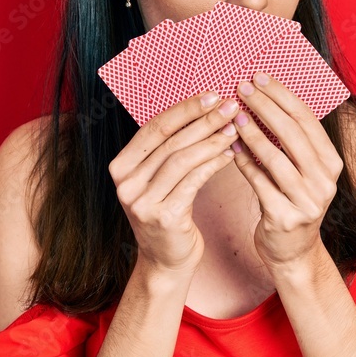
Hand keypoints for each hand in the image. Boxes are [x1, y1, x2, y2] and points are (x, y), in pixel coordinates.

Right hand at [109, 91, 240, 274]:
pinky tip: (230, 154)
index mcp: (121, 166)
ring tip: (234, 129)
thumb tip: (205, 108)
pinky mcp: (163, 217)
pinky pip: (193, 181)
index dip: (185, 109)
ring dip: (212, 140)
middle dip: (203, 120)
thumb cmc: (169, 212)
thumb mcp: (159, 179)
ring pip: (182, 160)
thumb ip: (169, 149)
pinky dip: (213, 164)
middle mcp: (125, 183)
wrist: (166, 261)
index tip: (212, 95)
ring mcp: (141, 202)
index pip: (154, 128)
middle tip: (230, 106)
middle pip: (170, 141)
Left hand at [230, 71, 343, 271]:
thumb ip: (291, 141)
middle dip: (265, 106)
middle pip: (293, 134)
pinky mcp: (285, 218)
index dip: (282, 95)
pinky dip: (244, 163)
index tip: (259, 76)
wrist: (292, 252)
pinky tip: (229, 146)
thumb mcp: (301, 170)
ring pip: (276, 158)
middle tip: (241, 87)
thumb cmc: (291, 200)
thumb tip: (264, 96)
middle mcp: (325, 181)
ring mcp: (307, 201)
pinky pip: (260, 183)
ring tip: (232, 114)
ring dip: (252, 132)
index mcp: (331, 163)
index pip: (306, 119)